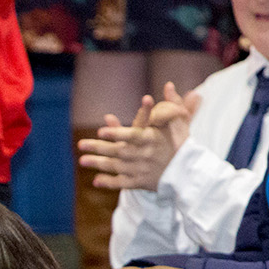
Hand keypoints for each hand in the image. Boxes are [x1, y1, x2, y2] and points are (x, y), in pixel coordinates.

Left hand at [78, 85, 199, 191]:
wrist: (187, 172)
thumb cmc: (181, 143)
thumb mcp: (178, 122)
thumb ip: (171, 104)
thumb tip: (168, 85)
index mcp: (152, 139)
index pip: (132, 135)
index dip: (116, 133)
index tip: (100, 131)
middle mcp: (144, 155)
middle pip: (118, 151)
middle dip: (98, 148)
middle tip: (80, 144)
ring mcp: (141, 170)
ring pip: (116, 167)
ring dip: (98, 163)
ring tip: (82, 160)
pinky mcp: (140, 183)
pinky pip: (121, 183)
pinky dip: (108, 182)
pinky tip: (95, 180)